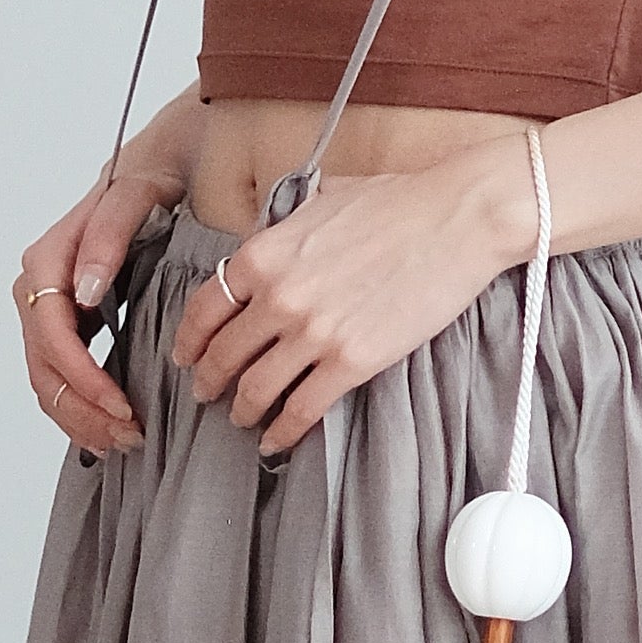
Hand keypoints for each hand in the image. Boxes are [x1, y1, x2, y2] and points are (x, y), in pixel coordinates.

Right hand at [13, 150, 179, 460]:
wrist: (167, 162)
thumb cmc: (155, 177)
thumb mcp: (138, 193)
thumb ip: (108, 235)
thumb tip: (82, 290)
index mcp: (49, 257)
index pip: (52, 331)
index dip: (82, 373)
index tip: (120, 402)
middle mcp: (39, 284)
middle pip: (43, 364)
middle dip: (83, 406)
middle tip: (128, 434)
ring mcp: (48, 306)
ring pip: (45, 378)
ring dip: (79, 416)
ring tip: (122, 441)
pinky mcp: (66, 321)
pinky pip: (57, 375)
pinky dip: (78, 407)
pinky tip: (104, 430)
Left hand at [171, 150, 521, 459]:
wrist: (455, 220)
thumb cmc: (397, 203)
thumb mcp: (319, 202)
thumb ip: (283, 230)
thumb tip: (267, 245)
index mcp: (264, 253)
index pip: (204, 309)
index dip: (189, 340)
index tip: (186, 354)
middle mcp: (278, 296)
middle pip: (223, 354)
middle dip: (208, 380)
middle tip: (204, 393)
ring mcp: (313, 333)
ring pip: (256, 389)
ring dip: (242, 410)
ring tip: (241, 418)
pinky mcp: (352, 361)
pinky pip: (302, 409)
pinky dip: (282, 431)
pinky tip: (276, 440)